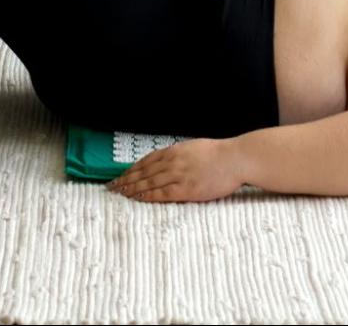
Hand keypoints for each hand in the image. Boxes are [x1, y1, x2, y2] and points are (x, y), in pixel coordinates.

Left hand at [104, 137, 243, 203]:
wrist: (235, 158)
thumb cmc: (219, 154)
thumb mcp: (194, 148)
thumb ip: (179, 154)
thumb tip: (167, 161)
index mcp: (174, 150)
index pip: (146, 161)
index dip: (131, 169)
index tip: (121, 175)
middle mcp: (173, 161)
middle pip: (143, 172)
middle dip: (126, 179)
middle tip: (112, 187)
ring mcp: (179, 175)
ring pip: (149, 182)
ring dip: (133, 188)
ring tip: (121, 194)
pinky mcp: (186, 188)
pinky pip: (162, 193)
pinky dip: (148, 196)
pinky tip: (138, 198)